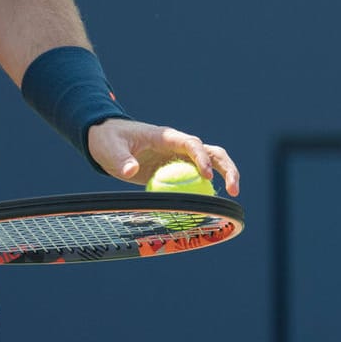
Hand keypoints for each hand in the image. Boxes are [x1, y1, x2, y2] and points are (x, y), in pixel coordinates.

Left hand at [87, 119, 240, 195]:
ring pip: (210, 163)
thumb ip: (121, 160)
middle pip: (211, 151)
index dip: (201, 158)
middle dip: (227, 167)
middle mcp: (178, 144)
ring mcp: (179, 156)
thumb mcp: (110, 149)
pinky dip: (204, 189)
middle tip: (234, 189)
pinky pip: (195, 178)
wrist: (107, 139)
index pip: (191, 144)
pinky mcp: (176, 167)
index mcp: (166, 136)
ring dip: (225, 175)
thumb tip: (132, 171)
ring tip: (232, 196)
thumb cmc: (108, 140)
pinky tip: (209, 205)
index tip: (206, 177)